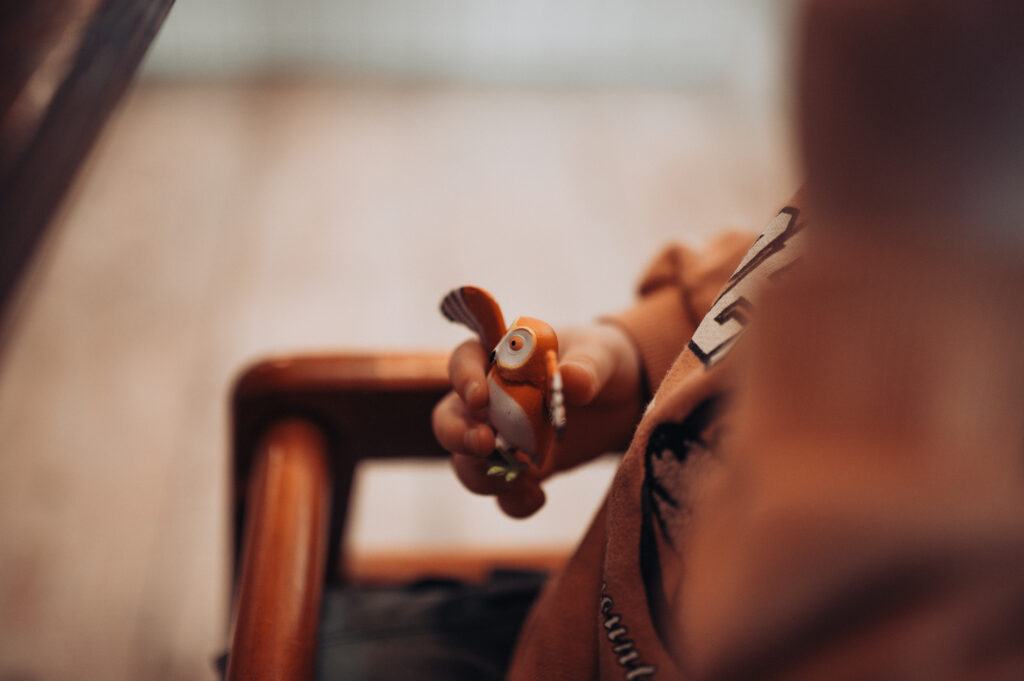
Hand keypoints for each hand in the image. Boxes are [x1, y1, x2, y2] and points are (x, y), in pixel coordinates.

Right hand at [431, 323, 642, 517]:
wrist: (623, 398)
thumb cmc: (603, 361)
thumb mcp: (602, 356)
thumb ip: (585, 368)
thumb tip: (570, 380)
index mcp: (501, 358)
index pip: (465, 360)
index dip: (464, 378)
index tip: (479, 398)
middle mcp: (490, 399)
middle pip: (450, 418)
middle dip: (458, 435)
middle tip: (484, 444)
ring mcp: (502, 438)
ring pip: (466, 461)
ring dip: (481, 475)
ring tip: (516, 482)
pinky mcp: (521, 470)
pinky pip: (502, 492)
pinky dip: (512, 502)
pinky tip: (537, 498)